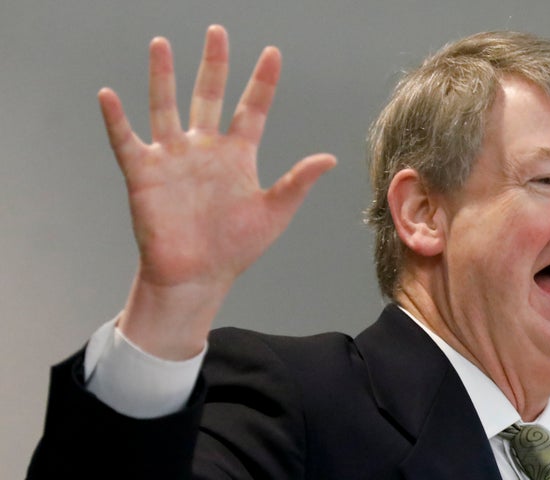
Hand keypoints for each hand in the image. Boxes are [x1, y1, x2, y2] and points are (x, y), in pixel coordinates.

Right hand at [98, 25, 335, 358]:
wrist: (197, 276)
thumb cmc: (236, 248)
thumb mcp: (274, 212)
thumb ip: (297, 182)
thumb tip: (330, 158)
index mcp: (238, 155)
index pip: (252, 109)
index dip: (262, 82)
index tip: (273, 53)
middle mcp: (205, 149)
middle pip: (209, 95)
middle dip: (214, 64)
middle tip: (218, 32)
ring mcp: (173, 158)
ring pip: (165, 107)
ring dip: (163, 77)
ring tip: (161, 44)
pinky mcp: (144, 174)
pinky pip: (126, 140)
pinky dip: (116, 120)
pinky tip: (109, 95)